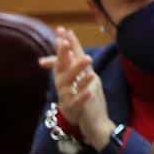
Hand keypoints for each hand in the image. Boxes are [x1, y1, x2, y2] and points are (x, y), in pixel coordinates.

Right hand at [39, 26, 113, 144]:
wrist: (92, 123)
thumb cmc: (86, 99)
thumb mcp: (82, 79)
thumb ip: (75, 64)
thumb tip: (70, 46)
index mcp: (65, 78)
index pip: (62, 59)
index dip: (62, 45)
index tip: (62, 30)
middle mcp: (62, 87)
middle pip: (60, 69)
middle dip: (62, 55)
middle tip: (66, 42)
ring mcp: (67, 98)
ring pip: (68, 84)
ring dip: (77, 71)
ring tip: (88, 59)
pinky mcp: (74, 111)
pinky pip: (77, 103)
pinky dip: (82, 96)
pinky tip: (89, 91)